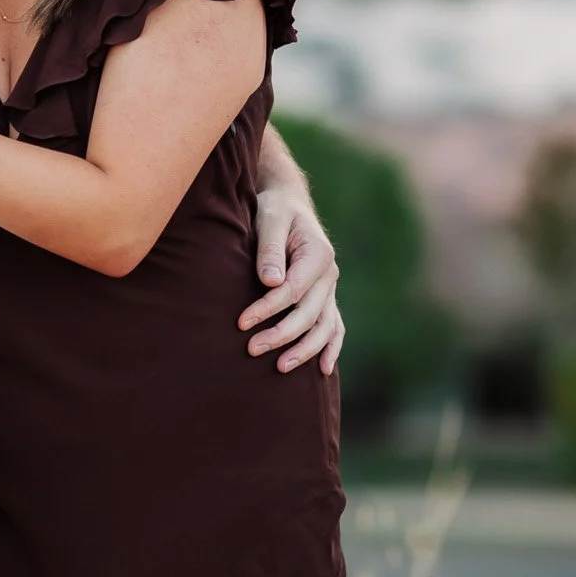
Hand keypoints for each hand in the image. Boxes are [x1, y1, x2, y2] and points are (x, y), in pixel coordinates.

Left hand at [238, 185, 343, 374]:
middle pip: (309, 314)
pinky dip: (330, 348)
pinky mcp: (325, 298)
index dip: (267, 309)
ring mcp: (330, 289)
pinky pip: (334, 328)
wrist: (288, 204)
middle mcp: (329, 274)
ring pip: (324, 327)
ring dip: (304, 350)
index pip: (293, 291)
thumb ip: (270, 250)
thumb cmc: (275, 211)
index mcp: (318, 255)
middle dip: (281, 334)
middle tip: (251, 349)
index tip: (241, 322)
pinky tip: (322, 371)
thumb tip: (270, 282)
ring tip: (280, 368)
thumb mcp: (270, 220)